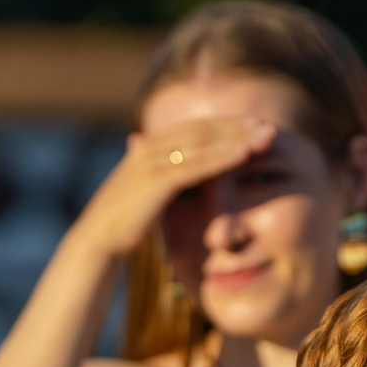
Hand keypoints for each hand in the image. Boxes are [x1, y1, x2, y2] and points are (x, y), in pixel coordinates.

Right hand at [66, 115, 277, 260]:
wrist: (97, 241)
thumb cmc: (123, 222)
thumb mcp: (145, 193)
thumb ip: (163, 177)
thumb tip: (180, 175)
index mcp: (147, 146)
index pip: (194, 128)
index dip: (225, 125)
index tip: (253, 127)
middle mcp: (149, 146)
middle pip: (202, 129)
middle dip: (236, 127)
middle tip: (269, 125)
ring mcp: (151, 161)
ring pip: (202, 144)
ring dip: (236, 139)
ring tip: (266, 137)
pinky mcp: (156, 180)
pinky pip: (195, 166)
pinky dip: (221, 159)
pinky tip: (245, 156)